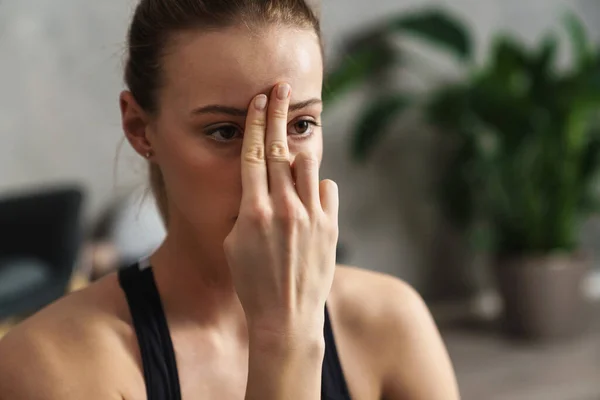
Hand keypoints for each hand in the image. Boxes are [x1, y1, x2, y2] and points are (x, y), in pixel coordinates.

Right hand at [223, 83, 338, 338]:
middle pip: (279, 149)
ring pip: (307, 164)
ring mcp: (311, 216)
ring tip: (293, 140)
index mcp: (253, 211)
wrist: (285, 317)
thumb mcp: (235, 243)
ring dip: (298, 149)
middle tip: (280, 88)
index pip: (252, 154)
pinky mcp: (331, 227)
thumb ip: (247, 207)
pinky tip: (308, 197)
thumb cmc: (252, 282)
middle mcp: (284, 208)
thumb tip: (260, 183)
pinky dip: (316, 186)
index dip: (255, 123)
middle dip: (278, 114)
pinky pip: (326, 189)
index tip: (258, 100)